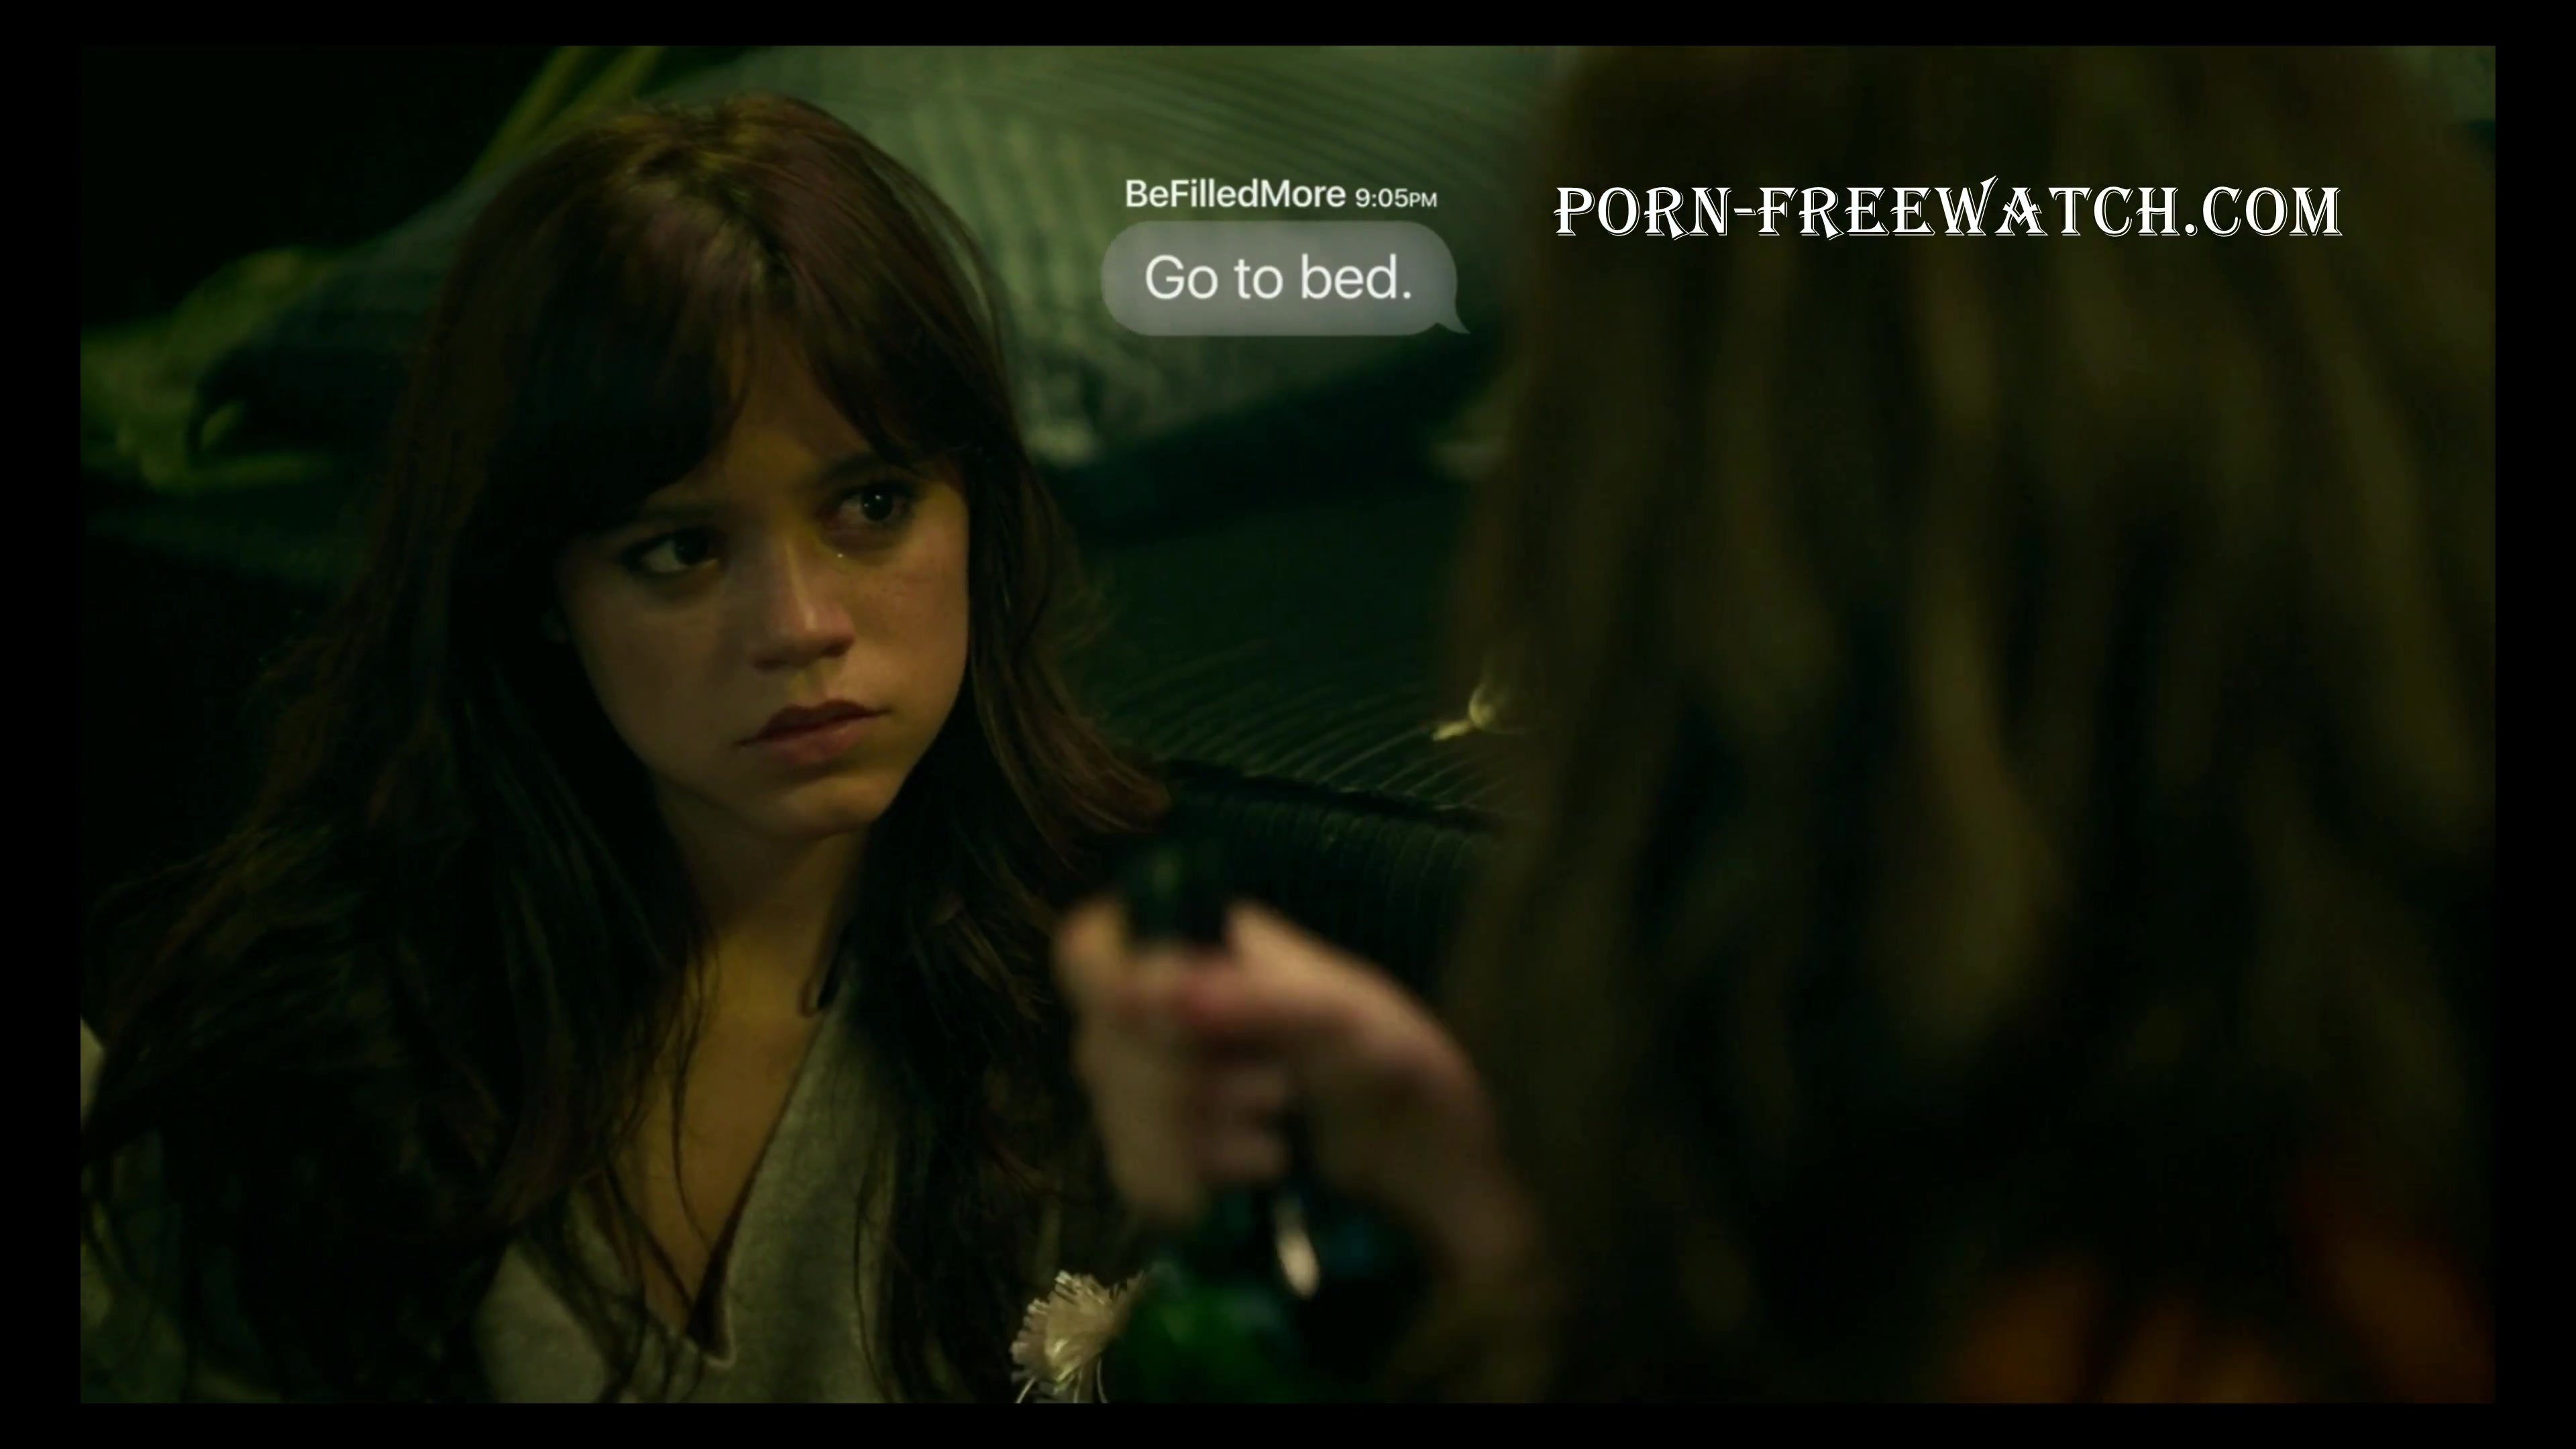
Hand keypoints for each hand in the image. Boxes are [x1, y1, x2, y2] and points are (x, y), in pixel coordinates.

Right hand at [1053, 898, 1535, 1289]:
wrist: (1434, 1182)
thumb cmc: (1402, 1074)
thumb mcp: (1348, 1020)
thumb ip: (1255, 998)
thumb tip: (1153, 989)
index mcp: (1203, 949)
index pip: (1092, 948)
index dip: (1110, 987)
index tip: (1161, 1023)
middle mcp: (1164, 1015)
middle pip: (1100, 1044)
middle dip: (1188, 1083)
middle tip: (1278, 1092)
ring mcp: (1158, 1093)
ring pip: (1114, 1119)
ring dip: (1201, 1141)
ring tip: (1278, 1143)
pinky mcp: (1168, 1166)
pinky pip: (1133, 1179)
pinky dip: (1194, 1187)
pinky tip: (1255, 1180)